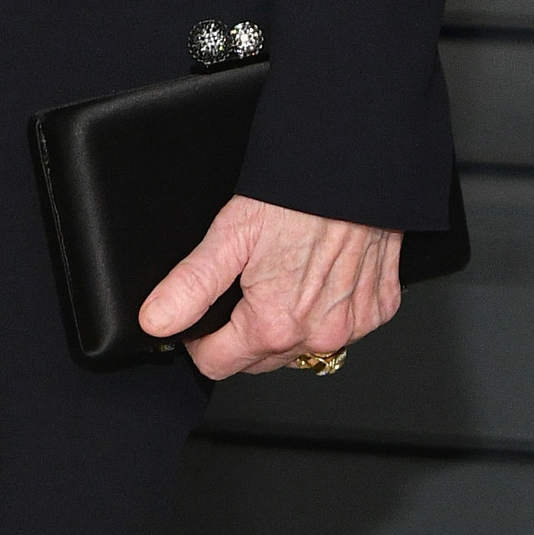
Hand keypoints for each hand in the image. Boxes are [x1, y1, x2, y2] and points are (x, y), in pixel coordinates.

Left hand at [138, 192, 400, 378]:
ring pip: (302, 348)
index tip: (200, 316)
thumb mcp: (230, 233)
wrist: (356, 170)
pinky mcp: (378, 311)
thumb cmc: (297, 197)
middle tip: (243, 283)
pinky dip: (326, 309)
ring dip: (286, 326)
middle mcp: (317, 337)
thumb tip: (155, 321)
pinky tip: (319, 274)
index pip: (218, 364)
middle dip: (241, 334)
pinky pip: (343, 327)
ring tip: (282, 275)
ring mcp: (352, 328)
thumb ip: (190, 285)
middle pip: (259, 360)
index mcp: (274, 325)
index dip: (199, 340)